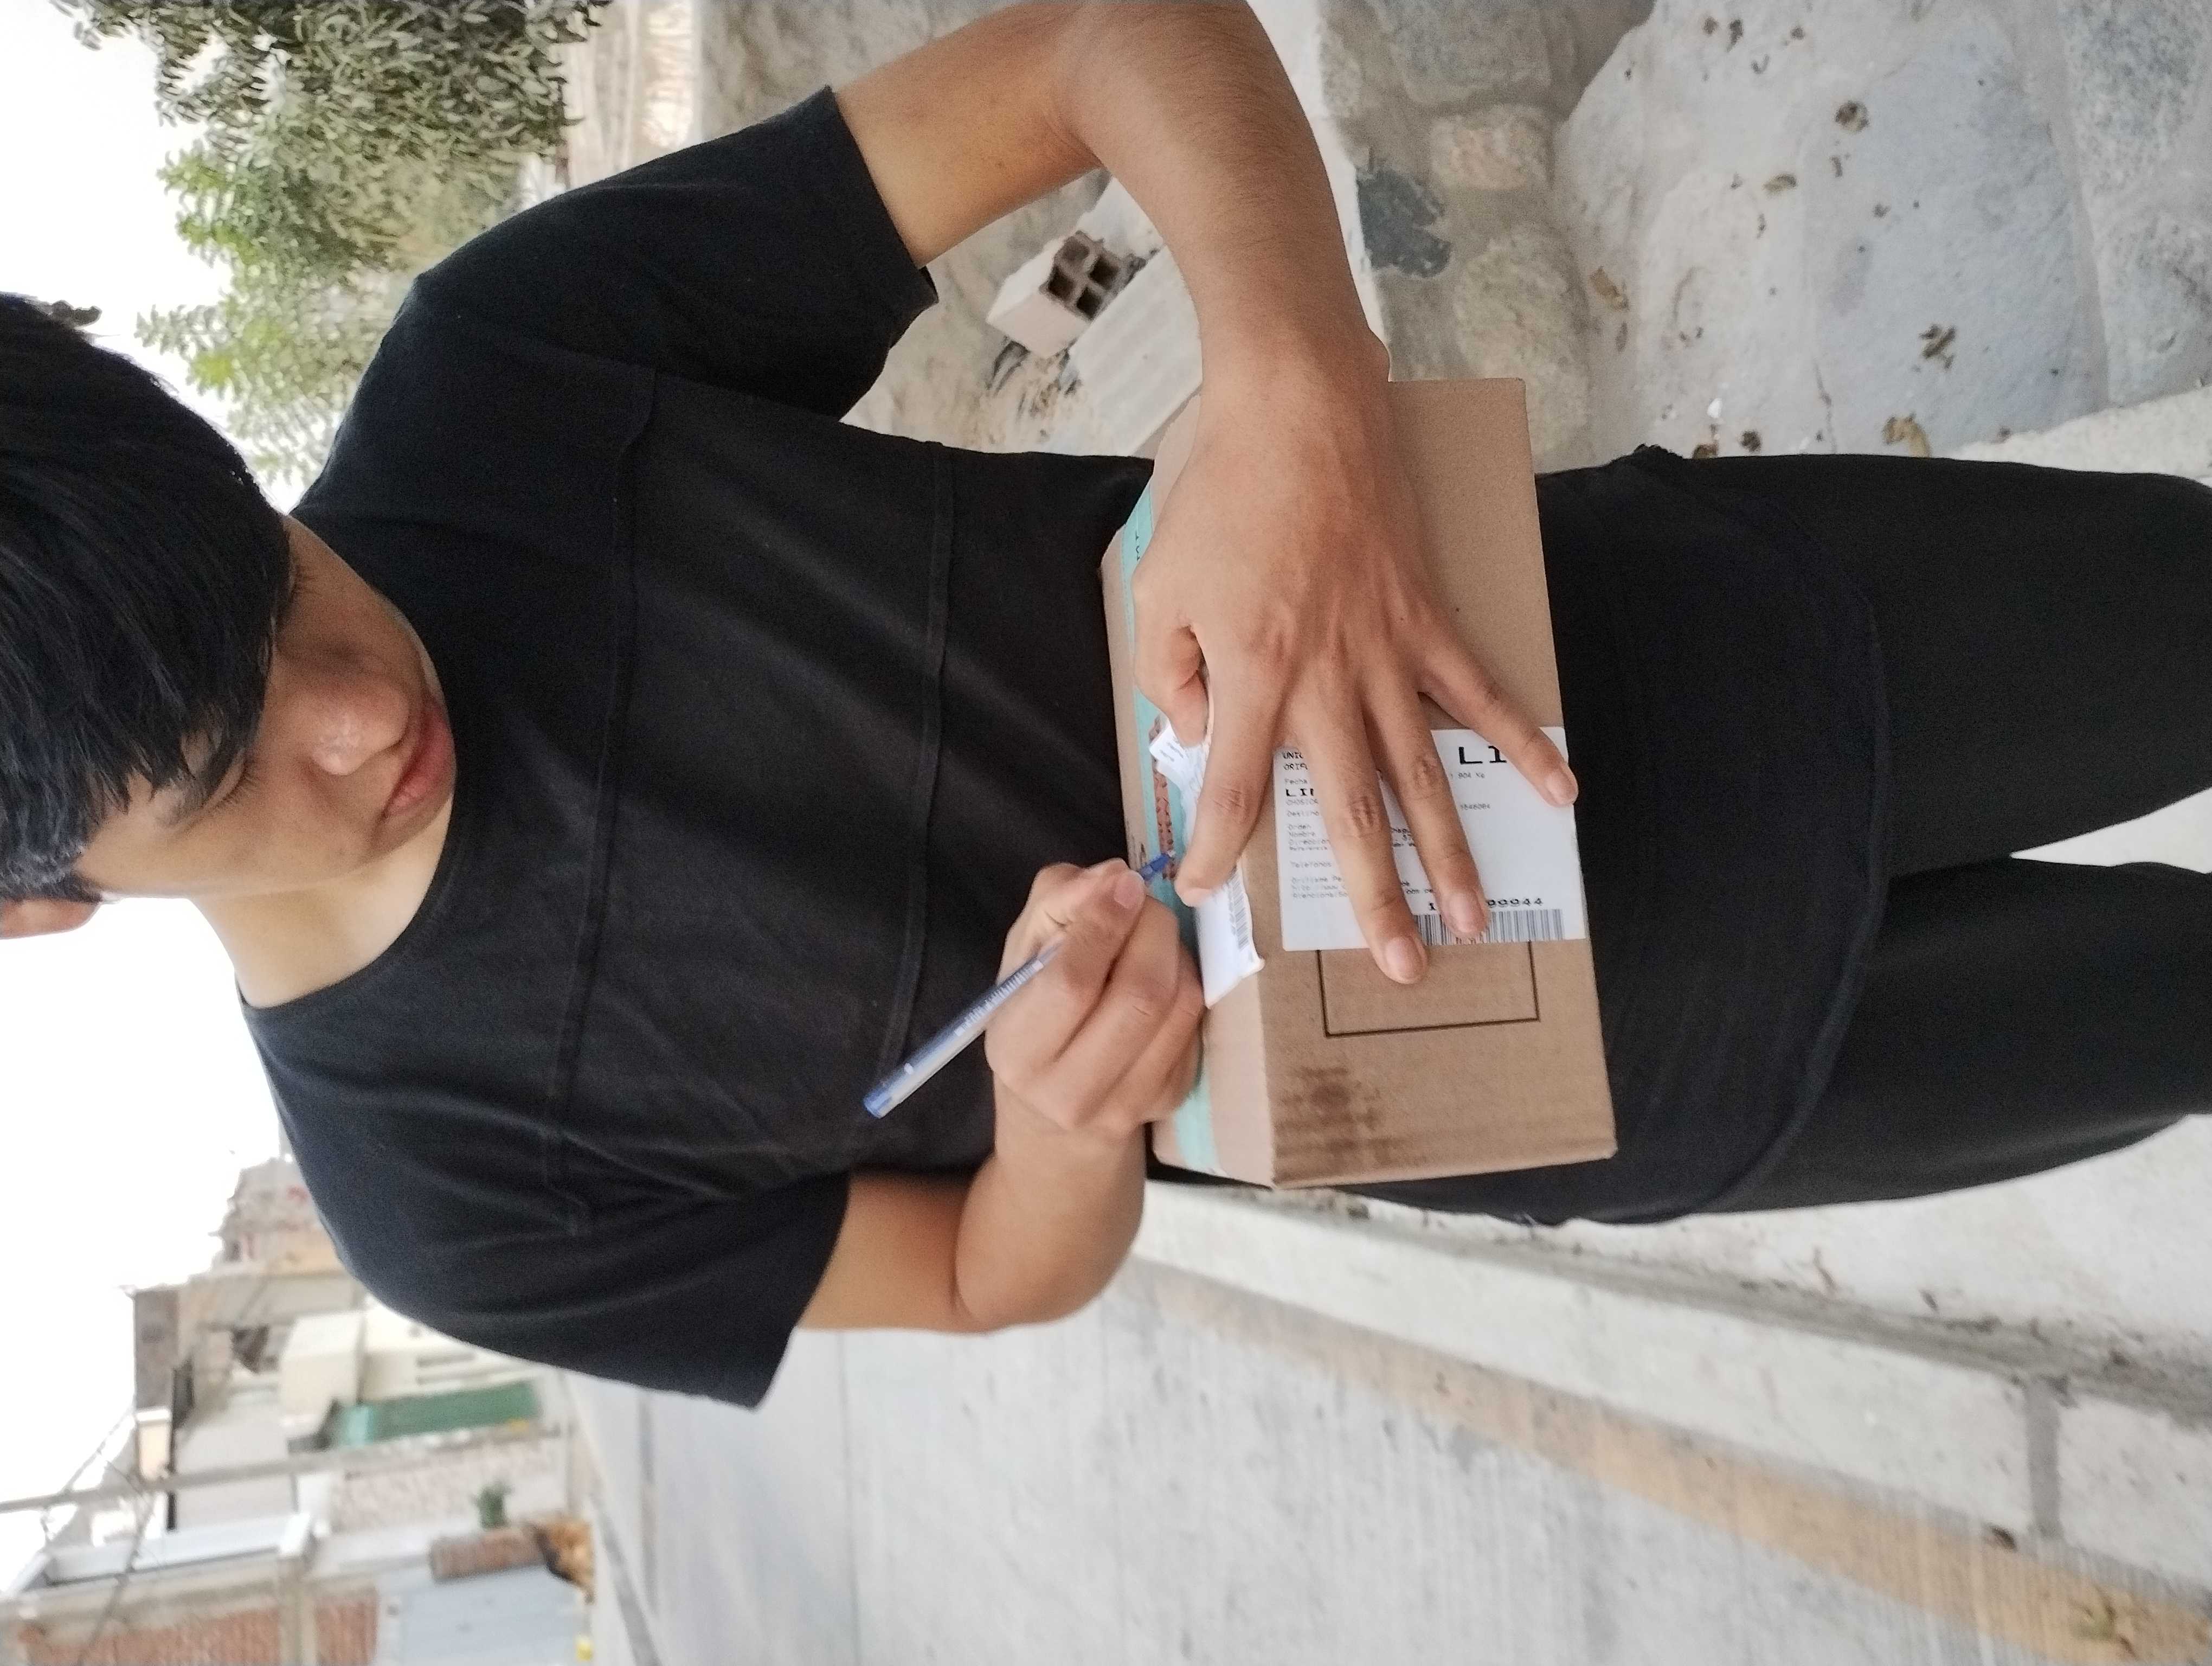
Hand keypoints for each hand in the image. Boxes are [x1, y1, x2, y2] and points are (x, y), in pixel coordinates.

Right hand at [984, 860, 1203, 1146]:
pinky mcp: (1169, 1102)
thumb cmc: (1032, 1015)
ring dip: (1176, 954)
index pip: (1071, 980)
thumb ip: (1057, 902)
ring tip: (1153, 939)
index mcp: (1018, 1048)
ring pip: (1178, 1006)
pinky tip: (1165, 977)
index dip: (1105, 923)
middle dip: (1152, 930)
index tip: (1126, 881)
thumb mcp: (1023, 955)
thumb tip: (1115, 875)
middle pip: (1139, 994)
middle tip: (1144, 904)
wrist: (1053, 1115)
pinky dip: (1189, 985)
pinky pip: (1196, 1026)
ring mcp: (1125, 1105)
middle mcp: (1068, 1090)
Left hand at [1133, 344, 1575, 982]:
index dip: (1217, 850)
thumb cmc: (1222, 497)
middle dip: (1373, 895)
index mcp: (1252, 677)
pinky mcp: (1430, 621)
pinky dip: (1522, 746)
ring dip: (1451, 851)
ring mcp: (1388, 654)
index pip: (1232, 790)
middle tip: (1397, 967)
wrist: (1299, 410)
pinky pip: (1482, 694)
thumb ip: (1169, 672)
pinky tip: (1559, 797)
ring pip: (1424, 772)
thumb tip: (1189, 736)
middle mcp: (1327, 682)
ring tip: (1470, 920)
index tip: (1205, 892)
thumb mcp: (1161, 586)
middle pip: (1350, 810)